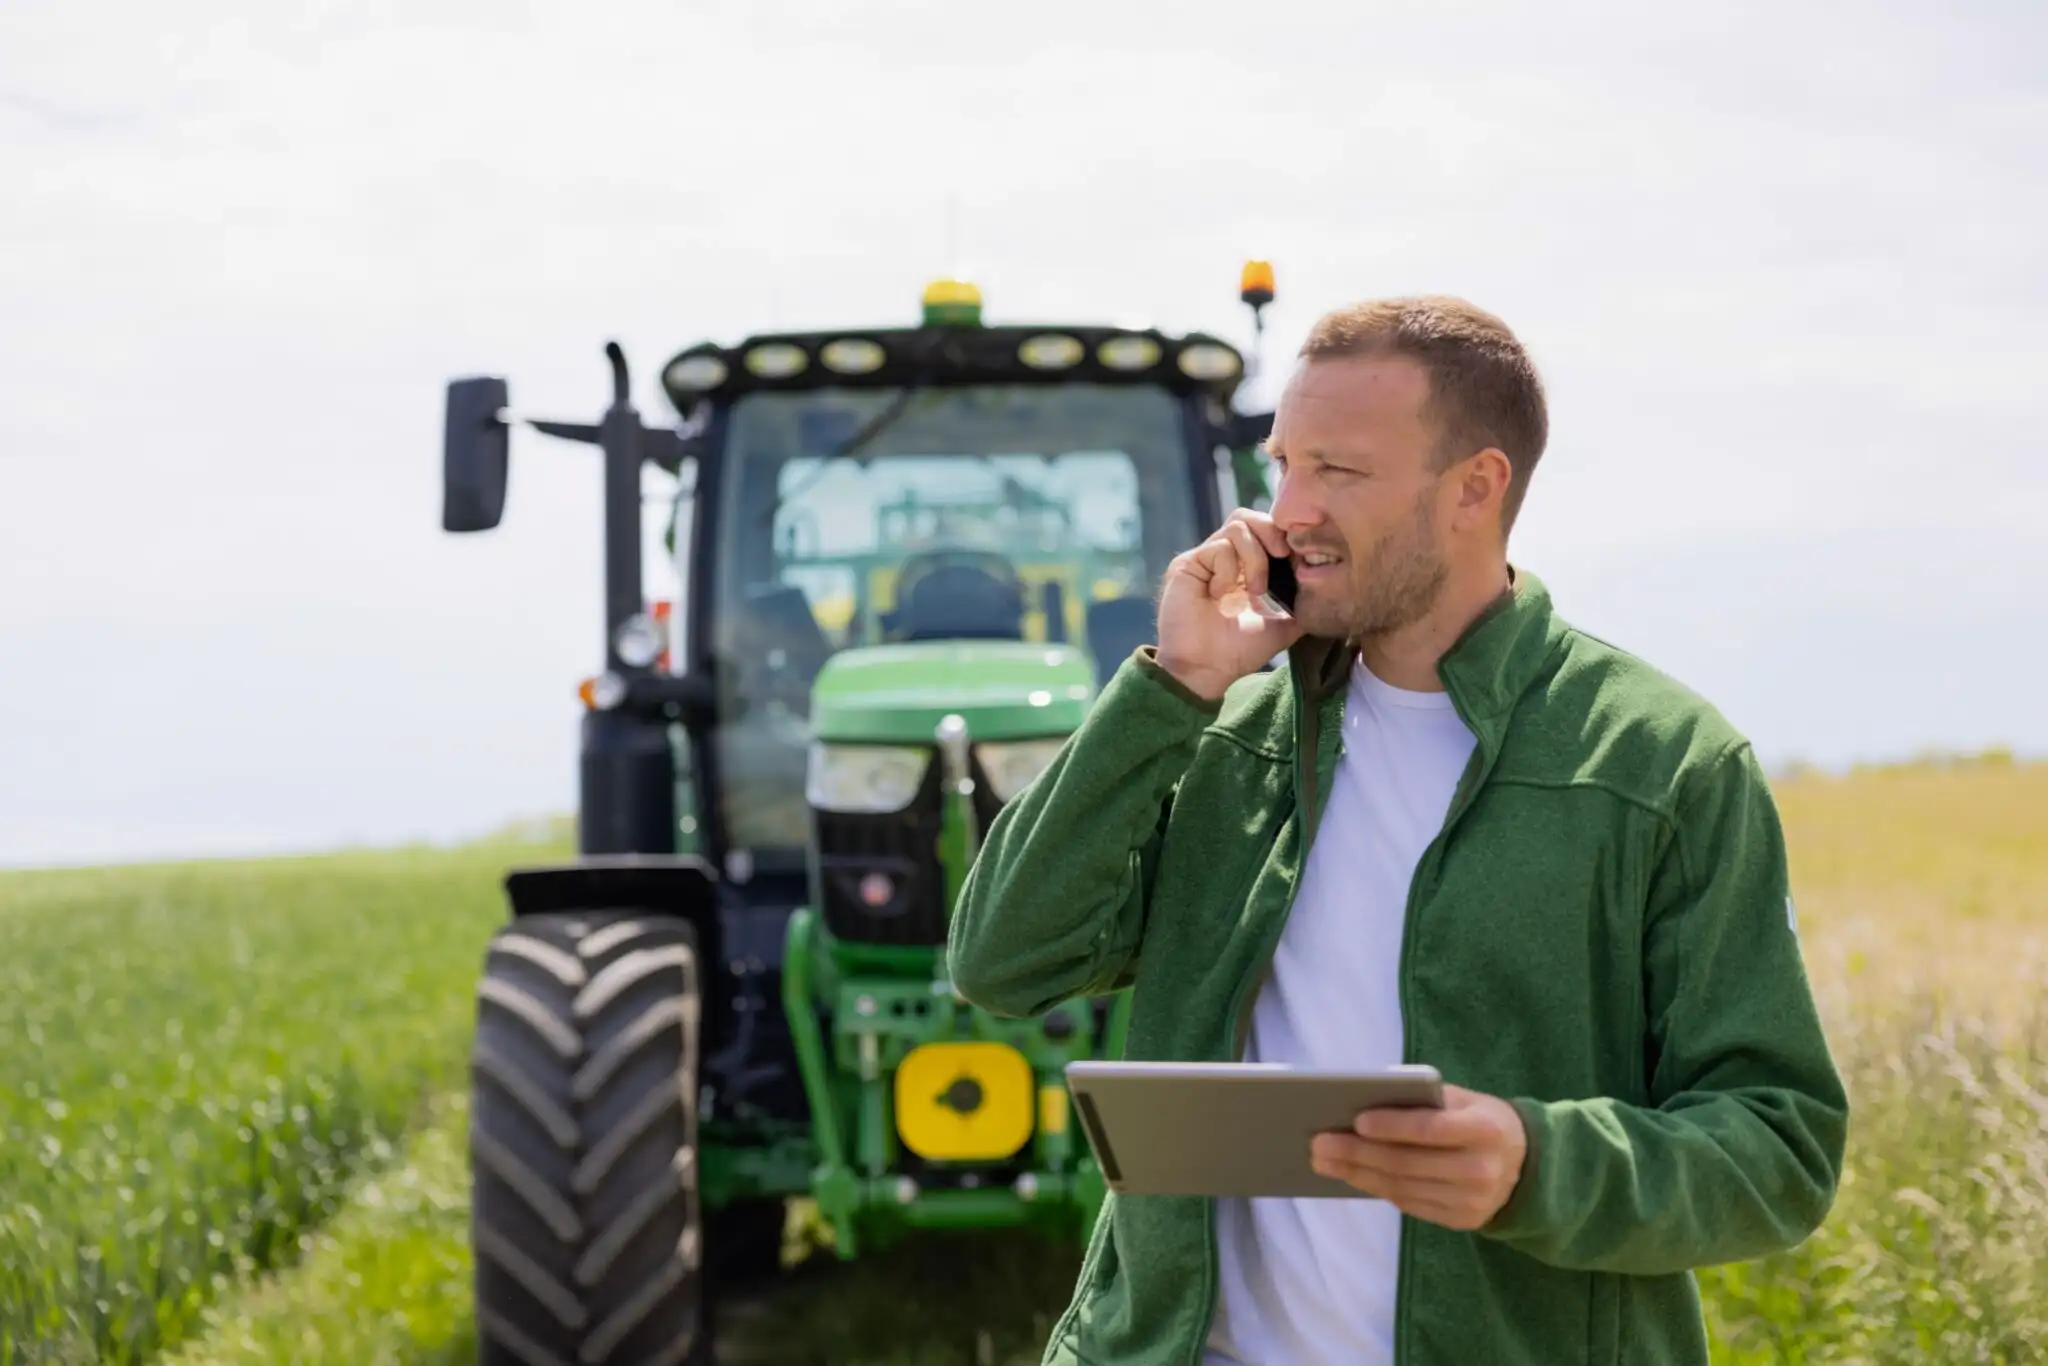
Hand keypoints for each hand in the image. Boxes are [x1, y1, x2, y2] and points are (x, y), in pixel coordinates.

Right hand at [1155, 509, 1304, 699]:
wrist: (1206, 671)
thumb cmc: (1238, 653)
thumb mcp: (1281, 626)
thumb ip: (1300, 608)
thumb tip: (1329, 597)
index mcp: (1243, 569)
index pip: (1263, 531)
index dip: (1282, 536)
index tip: (1299, 556)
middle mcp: (1223, 559)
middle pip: (1248, 516)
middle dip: (1272, 533)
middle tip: (1283, 556)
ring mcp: (1204, 560)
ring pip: (1237, 527)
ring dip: (1254, 557)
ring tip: (1254, 590)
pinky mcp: (1187, 564)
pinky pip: (1218, 547)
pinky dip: (1229, 570)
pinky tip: (1223, 595)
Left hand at [1309, 1084, 1527, 1230]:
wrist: (1525, 1164)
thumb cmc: (1480, 1120)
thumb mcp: (1464, 1099)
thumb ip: (1424, 1100)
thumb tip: (1363, 1104)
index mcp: (1485, 1130)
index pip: (1431, 1129)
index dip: (1392, 1126)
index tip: (1356, 1120)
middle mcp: (1481, 1169)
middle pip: (1407, 1163)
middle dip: (1357, 1153)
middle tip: (1319, 1143)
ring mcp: (1473, 1201)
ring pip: (1402, 1188)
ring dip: (1357, 1174)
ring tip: (1324, 1160)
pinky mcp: (1463, 1220)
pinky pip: (1409, 1205)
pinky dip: (1376, 1189)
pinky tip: (1352, 1175)